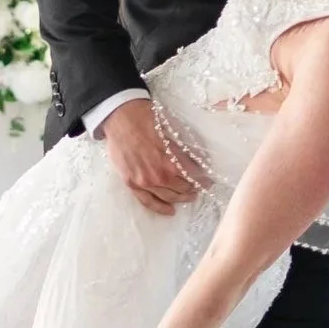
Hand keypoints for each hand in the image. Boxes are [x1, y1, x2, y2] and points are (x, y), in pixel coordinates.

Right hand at [101, 98, 200, 214]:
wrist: (120, 117)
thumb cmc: (146, 119)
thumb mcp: (171, 132)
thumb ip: (184, 150)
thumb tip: (197, 161)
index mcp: (172, 161)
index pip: (193, 177)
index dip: (203, 180)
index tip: (208, 181)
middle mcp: (159, 175)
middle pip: (182, 189)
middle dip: (193, 189)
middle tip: (199, 188)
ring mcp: (144, 182)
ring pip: (168, 197)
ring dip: (180, 198)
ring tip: (188, 197)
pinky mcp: (131, 183)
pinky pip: (147, 201)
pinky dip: (160, 207)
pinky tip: (169, 210)